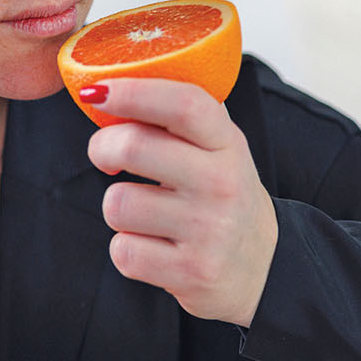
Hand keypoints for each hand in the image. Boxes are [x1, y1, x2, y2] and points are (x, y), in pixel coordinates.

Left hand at [84, 78, 276, 326]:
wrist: (263, 269)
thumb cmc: (220, 196)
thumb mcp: (216, 149)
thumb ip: (175, 119)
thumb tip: (106, 88)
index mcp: (227, 143)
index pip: (184, 104)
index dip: (134, 92)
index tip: (97, 91)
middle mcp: (223, 184)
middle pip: (135, 147)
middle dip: (102, 147)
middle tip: (106, 154)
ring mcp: (209, 231)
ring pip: (118, 204)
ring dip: (117, 207)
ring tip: (144, 213)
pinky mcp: (192, 273)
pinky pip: (124, 251)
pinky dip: (127, 249)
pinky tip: (153, 247)